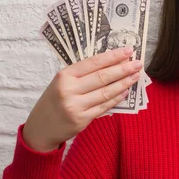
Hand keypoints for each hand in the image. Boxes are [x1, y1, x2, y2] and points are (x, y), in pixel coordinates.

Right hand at [22, 46, 141, 151]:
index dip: (113, 56)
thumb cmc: (54, 100)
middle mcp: (69, 90)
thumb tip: (112, 63)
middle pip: (102, 77)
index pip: (93, 62)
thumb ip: (83, 74)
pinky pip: (104, 106)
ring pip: (106, 92)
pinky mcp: (82, 120)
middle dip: (123, 69)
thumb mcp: (62, 82)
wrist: (40, 128)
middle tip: (138, 63)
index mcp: (64, 75)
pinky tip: (126, 91)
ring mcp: (75, 106)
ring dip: (124, 83)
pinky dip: (117, 98)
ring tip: (135, 76)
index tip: (128, 50)